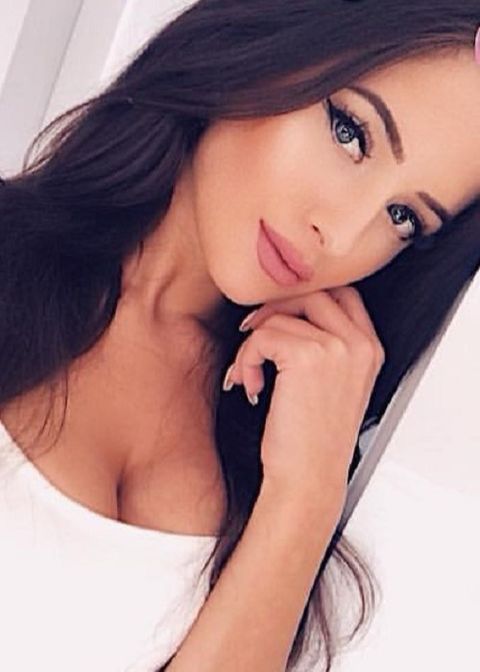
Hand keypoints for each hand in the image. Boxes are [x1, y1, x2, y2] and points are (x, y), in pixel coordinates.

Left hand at [224, 287, 384, 503]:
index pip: (341, 294)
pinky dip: (246, 359)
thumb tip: (286, 312)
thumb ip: (325, 346)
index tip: (278, 322)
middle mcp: (359, 344)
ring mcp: (336, 348)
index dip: (303, 300)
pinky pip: (261, 336)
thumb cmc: (313, 441)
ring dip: (253, 344)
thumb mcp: (333, 386)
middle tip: (255, 337)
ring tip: (250, 375)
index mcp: (369, 349)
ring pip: (279, 317)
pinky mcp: (307, 357)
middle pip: (311, 293)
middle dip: (275, 311)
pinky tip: (252, 387)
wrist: (309, 480)